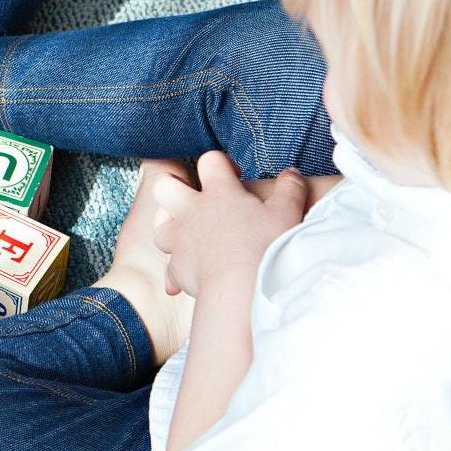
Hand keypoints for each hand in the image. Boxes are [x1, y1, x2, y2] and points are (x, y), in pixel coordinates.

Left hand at [153, 150, 307, 297]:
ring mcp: (180, 240)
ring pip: (159, 224)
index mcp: (219, 192)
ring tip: (185, 232)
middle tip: (193, 196)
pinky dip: (175, 273)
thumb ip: (289, 188)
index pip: (209, 161)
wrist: (241, 288)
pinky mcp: (177, 269)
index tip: (234, 177)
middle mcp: (192, 212)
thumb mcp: (287, 212)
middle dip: (174, 186)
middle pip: (165, 186)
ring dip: (168, 226)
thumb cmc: (266, 247)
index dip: (220, 163)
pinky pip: (169, 268)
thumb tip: (290, 173)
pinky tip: (182, 280)